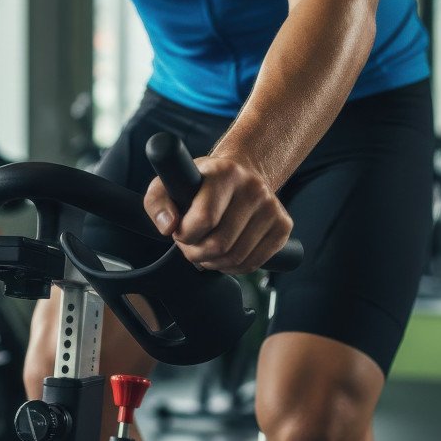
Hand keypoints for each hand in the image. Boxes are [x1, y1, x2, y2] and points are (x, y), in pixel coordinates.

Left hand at [143, 155, 292, 273]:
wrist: (242, 174)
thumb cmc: (201, 183)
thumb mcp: (171, 183)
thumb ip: (157, 202)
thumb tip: (168, 228)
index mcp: (224, 173)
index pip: (204, 219)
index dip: (185, 235)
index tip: (180, 231)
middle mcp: (253, 188)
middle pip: (220, 244)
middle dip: (196, 253)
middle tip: (191, 245)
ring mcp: (271, 207)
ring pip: (236, 258)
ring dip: (213, 263)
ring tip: (205, 250)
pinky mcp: (284, 226)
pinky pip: (254, 263)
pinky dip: (234, 268)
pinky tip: (224, 255)